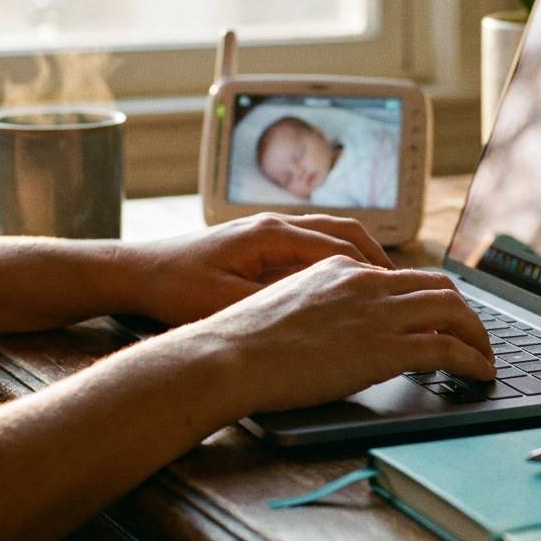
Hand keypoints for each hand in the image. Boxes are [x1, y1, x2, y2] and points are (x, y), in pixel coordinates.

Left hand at [120, 213, 394, 325]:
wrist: (136, 272)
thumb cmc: (173, 288)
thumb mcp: (224, 304)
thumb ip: (274, 305)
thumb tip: (319, 315)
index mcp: (270, 234)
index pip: (339, 244)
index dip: (374, 270)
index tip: (398, 292)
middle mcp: (273, 225)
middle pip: (344, 231)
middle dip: (378, 258)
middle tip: (403, 288)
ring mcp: (266, 232)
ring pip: (330, 236)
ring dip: (359, 258)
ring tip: (383, 287)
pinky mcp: (258, 245)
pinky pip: (311, 248)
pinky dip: (335, 264)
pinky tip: (342, 290)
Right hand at [173, 255, 494, 413]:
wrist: (229, 355)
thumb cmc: (243, 342)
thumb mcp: (286, 306)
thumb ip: (320, 308)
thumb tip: (336, 331)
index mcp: (340, 268)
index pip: (402, 276)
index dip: (429, 298)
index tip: (439, 316)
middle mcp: (365, 282)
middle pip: (438, 286)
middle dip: (463, 312)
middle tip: (473, 336)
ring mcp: (377, 313)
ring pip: (453, 311)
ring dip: (478, 335)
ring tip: (485, 358)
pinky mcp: (385, 348)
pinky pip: (448, 348)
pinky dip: (473, 359)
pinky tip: (480, 373)